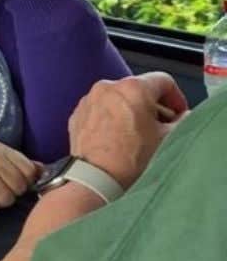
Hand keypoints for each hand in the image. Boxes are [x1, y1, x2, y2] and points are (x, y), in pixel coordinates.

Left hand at [68, 71, 187, 188]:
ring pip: (118, 98)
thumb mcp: (167, 138)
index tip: (179, 114)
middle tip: (161, 127)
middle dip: (153, 106)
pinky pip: (101, 109)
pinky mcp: (77, 113)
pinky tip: (118, 138)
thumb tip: (182, 117)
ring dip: (131, 111)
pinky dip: (111, 118)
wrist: (95, 178)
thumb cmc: (131, 159)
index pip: (163, 81)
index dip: (176, 98)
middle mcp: (108, 87)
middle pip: (139, 89)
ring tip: (138, 135)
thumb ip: (181, 121)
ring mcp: (89, 99)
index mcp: (133, 88)